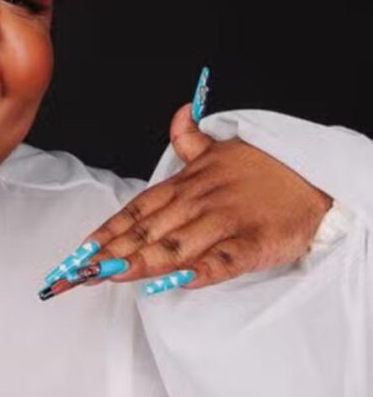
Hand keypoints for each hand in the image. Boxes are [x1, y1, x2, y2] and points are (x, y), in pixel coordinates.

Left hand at [39, 103, 333, 298]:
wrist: (316, 178)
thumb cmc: (262, 169)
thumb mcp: (221, 149)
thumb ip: (190, 139)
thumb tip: (178, 114)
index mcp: (184, 185)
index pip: (135, 211)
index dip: (106, 232)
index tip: (80, 252)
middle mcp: (198, 203)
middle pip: (146, 232)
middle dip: (111, 254)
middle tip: (81, 273)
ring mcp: (224, 223)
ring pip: (175, 246)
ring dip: (141, 262)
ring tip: (113, 277)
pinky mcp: (252, 244)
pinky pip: (222, 260)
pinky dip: (198, 271)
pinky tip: (175, 282)